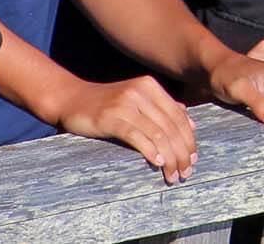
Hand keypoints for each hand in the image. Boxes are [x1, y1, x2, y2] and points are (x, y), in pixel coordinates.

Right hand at [53, 76, 196, 183]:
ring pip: (158, 134)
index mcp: (150, 86)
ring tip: (172, 175)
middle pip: (171, 127)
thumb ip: (161, 107)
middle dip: (181, 154)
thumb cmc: (105, 103)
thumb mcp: (136, 99)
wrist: (71, 99)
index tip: (192, 160)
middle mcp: (140, 91)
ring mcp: (125, 103)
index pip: (179, 116)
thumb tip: (191, 123)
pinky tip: (156, 163)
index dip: (189, 140)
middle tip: (185, 173)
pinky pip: (137, 136)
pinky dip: (150, 151)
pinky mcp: (110, 117)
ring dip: (169, 158)